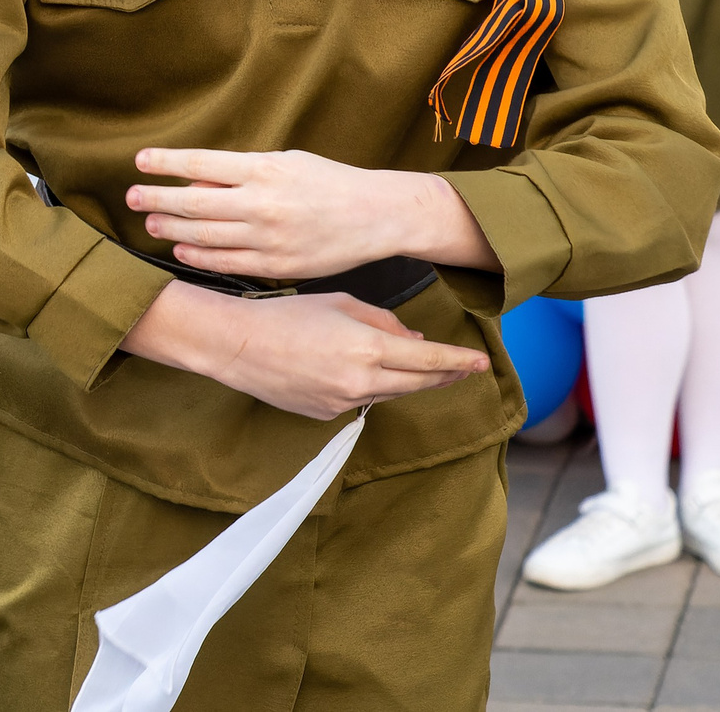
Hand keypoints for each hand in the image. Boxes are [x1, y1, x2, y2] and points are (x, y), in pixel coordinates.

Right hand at [122, 282, 489, 420]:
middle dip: (444, 374)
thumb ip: (383, 321)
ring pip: (391, 393)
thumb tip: (413, 338)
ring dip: (408, 380)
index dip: (458, 362)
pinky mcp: (326, 415)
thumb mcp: (341, 303)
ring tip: (421, 367)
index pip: (427, 358)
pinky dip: (371, 387)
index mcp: (367, 348)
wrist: (239, 346)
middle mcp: (361, 382)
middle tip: (464, 368)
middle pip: (418, 383)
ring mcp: (344, 403)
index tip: (481, 363)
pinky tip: (359, 371)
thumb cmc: (287, 315)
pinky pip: (362, 401)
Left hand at [128, 148, 495, 278]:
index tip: (140, 161)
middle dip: (156, 199)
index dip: (166, 163)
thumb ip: (241, 171)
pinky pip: (226, 263)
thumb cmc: (328, 181)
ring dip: (170, 229)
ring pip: (204, 235)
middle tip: (131, 196)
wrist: (375, 215)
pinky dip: (198, 256)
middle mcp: (262, 203)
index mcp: (264, 169)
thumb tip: (197, 179)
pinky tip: (181, 248)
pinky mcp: (277, 265)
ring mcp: (269, 237)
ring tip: (150, 222)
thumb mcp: (286, 162)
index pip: (201, 164)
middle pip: (193, 203)